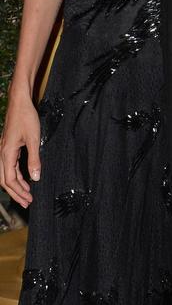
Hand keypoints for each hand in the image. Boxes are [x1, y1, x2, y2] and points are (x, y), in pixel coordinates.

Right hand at [0, 87, 40, 207]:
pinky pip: (10, 165)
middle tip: (27, 202)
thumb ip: (34, 159)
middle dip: (16, 192)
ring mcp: (4, 149)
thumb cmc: (26, 118)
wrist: (19, 102)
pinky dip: (16, 174)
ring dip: (16, 184)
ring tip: (27, 193)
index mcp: (7, 153)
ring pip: (7, 173)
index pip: (9, 180)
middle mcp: (2, 153)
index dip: (19, 192)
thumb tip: (35, 178)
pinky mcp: (8, 146)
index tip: (29, 199)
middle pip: (5, 180)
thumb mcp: (34, 139)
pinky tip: (25, 178)